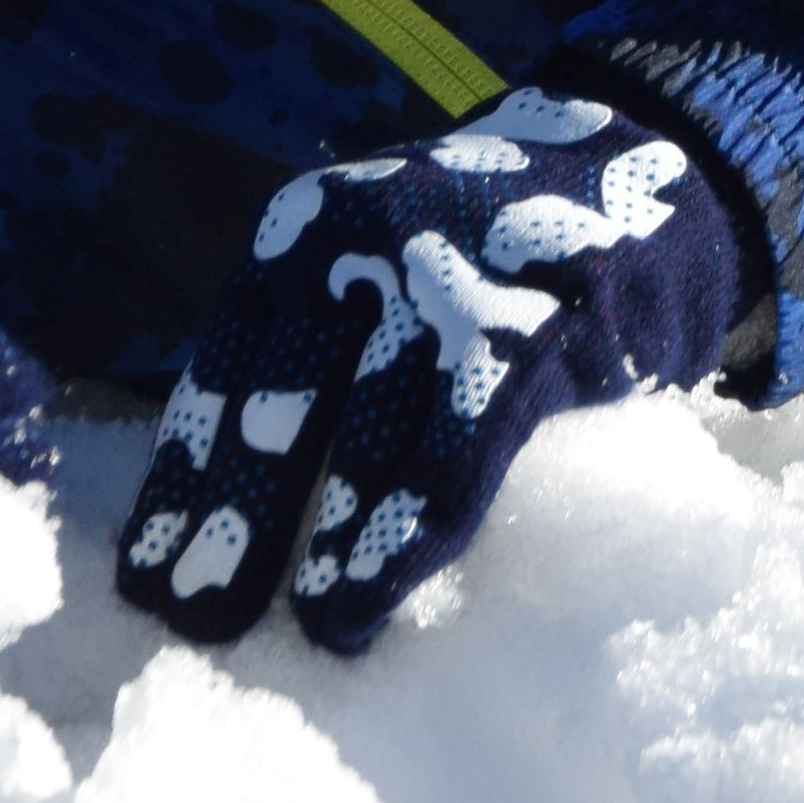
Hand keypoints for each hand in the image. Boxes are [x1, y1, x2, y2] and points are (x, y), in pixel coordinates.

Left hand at [116, 84, 743, 652]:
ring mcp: (449, 276)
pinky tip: (379, 592)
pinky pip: (459, 445)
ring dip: (330, 545)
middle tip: (196, 626)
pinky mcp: (534, 322)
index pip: (223, 375)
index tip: (146, 583)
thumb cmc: (492, 254)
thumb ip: (313, 351)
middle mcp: (362, 242)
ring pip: (370, 435)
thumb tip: (220, 508)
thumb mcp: (380, 263)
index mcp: (303, 233)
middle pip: (279, 408)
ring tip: (312, 630)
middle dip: (233, 526)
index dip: (181, 485)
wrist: (658, 172)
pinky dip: (411, 529)